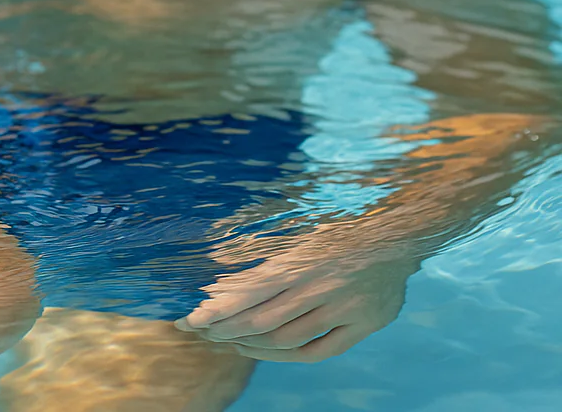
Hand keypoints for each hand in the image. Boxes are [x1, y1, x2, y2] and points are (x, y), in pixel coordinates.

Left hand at [173, 224, 419, 362]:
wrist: (397, 237)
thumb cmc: (338, 232)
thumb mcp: (298, 233)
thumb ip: (261, 254)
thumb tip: (216, 261)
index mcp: (299, 262)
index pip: (247, 293)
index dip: (217, 311)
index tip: (190, 320)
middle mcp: (319, 288)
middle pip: (262, 321)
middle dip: (226, 330)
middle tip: (203, 332)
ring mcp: (343, 310)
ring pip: (287, 339)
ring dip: (252, 344)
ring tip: (228, 340)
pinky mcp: (363, 326)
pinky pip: (319, 351)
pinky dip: (287, 355)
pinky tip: (263, 350)